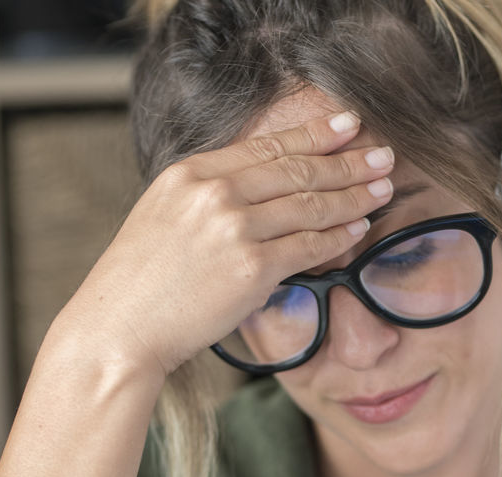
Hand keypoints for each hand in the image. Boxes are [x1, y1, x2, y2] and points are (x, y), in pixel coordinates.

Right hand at [62, 112, 394, 379]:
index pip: (265, 146)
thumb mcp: (166, 217)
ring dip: (352, 195)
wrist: (119, 326)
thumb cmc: (142, 284)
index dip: (313, 134)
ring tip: (381, 189)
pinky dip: (338, 237)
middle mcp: (214, 193)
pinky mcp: (250, 269)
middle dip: (346, 160)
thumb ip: (208, 197)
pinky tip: (358, 229)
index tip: (346, 125)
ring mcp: (233, 229)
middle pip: (295, 168)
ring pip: (308, 205)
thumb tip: (261, 193)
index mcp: (191, 172)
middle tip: (382, 155)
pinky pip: (308, 247)